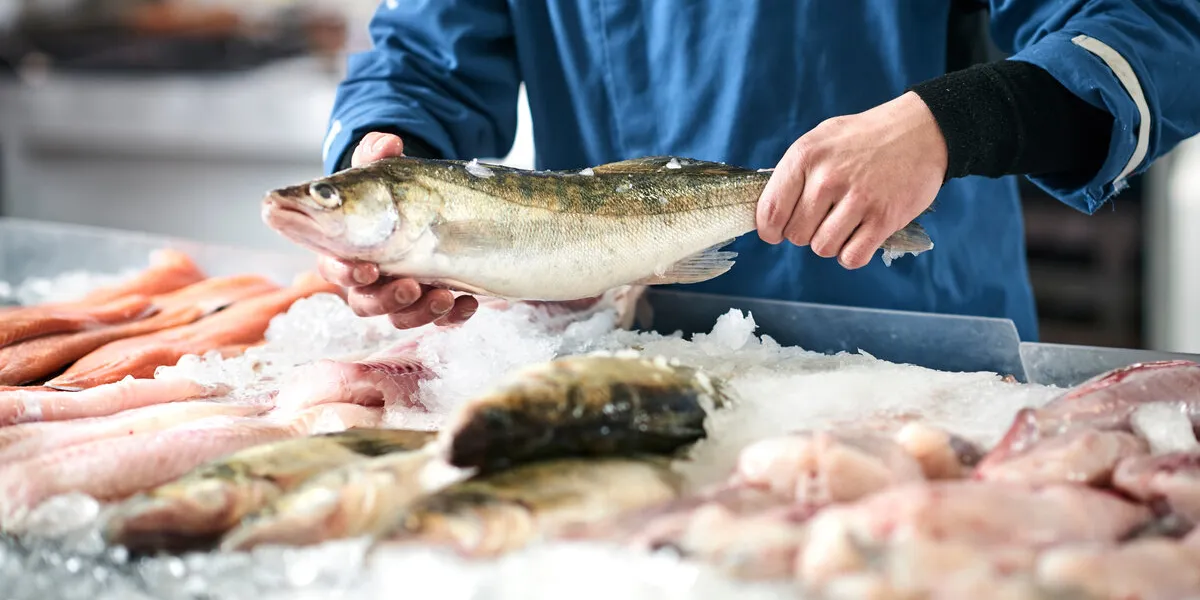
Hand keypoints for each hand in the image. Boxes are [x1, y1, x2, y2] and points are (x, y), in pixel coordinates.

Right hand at [317, 132, 478, 328]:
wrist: (425, 206)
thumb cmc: (391, 193)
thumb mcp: (385, 172)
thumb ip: (377, 156)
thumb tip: (385, 142)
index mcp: (347, 248)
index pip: (333, 267)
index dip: (345, 273)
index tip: (366, 268)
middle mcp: (370, 278)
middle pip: (366, 303)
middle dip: (387, 299)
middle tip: (410, 286)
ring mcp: (400, 293)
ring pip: (401, 317)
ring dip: (421, 312)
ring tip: (444, 296)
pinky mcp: (430, 300)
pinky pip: (438, 320)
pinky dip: (452, 316)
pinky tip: (468, 304)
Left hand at [756, 91, 947, 268]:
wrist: (921, 130)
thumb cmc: (864, 138)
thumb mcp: (820, 140)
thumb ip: (794, 173)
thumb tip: (768, 212)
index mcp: (805, 156)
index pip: (771, 211)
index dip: (770, 230)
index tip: (776, 232)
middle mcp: (828, 178)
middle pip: (796, 235)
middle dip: (806, 233)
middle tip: (823, 217)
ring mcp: (858, 199)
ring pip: (822, 248)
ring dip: (830, 243)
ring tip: (843, 223)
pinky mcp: (884, 218)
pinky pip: (852, 257)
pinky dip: (852, 254)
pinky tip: (859, 236)